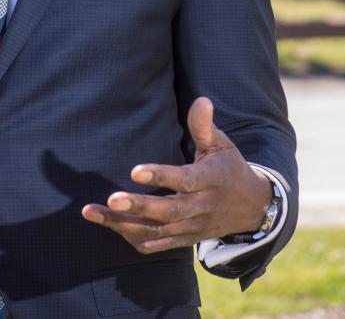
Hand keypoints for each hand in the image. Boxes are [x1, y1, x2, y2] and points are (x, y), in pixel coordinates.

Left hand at [80, 97, 272, 253]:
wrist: (252, 208)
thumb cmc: (229, 168)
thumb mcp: (222, 145)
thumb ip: (204, 126)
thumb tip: (201, 100)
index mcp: (211, 180)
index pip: (185, 180)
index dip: (161, 176)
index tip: (134, 171)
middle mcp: (202, 207)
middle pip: (169, 211)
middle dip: (139, 207)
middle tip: (111, 199)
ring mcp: (193, 227)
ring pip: (157, 230)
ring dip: (123, 224)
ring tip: (91, 212)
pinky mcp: (186, 239)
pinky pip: (158, 244)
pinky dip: (135, 239)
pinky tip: (110, 227)